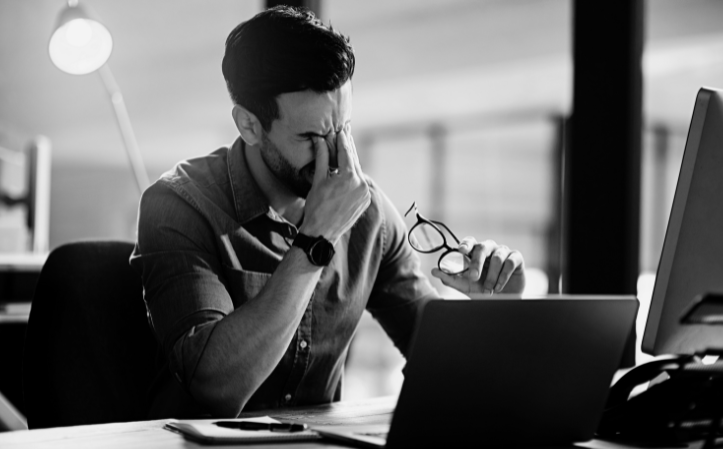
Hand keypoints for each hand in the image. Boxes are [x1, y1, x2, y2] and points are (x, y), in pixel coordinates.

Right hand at [300, 125, 370, 243]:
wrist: (322, 233)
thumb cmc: (316, 207)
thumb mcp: (318, 180)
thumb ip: (322, 158)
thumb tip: (319, 140)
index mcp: (348, 178)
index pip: (346, 153)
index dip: (342, 140)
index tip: (340, 130)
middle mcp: (361, 184)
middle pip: (354, 161)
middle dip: (348, 149)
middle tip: (345, 135)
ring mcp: (365, 194)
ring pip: (358, 172)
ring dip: (351, 162)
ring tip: (345, 152)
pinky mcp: (365, 201)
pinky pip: (360, 184)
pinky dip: (354, 176)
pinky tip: (347, 171)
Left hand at [431, 238, 525, 294]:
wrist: (501, 303)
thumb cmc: (482, 291)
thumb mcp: (465, 286)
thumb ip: (450, 278)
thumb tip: (434, 271)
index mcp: (475, 253)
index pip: (469, 242)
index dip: (466, 244)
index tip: (462, 250)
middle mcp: (489, 249)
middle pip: (482, 247)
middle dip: (477, 263)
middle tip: (473, 277)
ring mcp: (503, 252)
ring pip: (496, 257)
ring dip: (491, 275)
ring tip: (489, 289)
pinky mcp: (516, 259)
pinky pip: (510, 262)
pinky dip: (503, 276)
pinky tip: (499, 286)